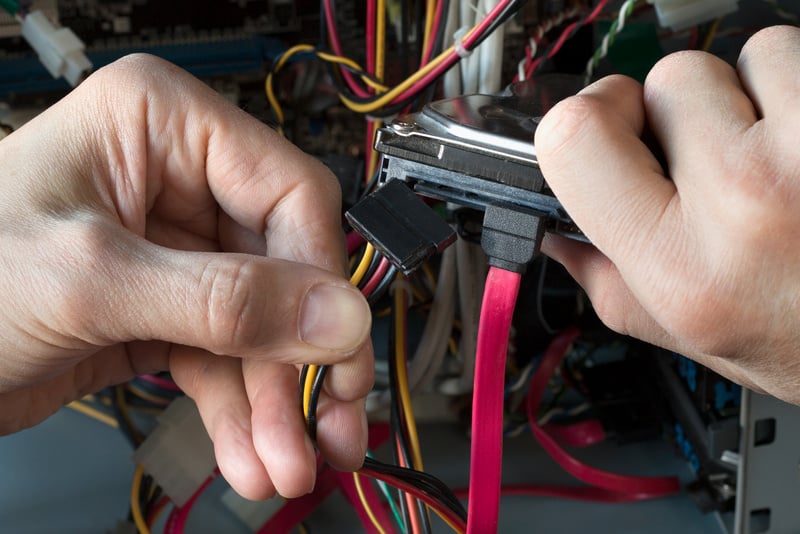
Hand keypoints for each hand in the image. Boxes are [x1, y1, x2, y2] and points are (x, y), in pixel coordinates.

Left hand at [0, 54, 373, 498]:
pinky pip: (226, 357)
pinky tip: (249, 451)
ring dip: (274, 400)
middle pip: (285, 271)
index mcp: (166, 126)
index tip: (332, 349)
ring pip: (260, 326)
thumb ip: (222, 299)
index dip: (318, 278)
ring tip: (284, 461)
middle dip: (298, 361)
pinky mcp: (169, 307)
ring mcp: (178, 248)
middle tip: (325, 424)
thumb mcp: (89, 280)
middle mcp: (182, 179)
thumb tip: (335, 314)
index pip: (290, 195)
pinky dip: (240, 409)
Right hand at [536, 26, 799, 403]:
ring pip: (734, 58)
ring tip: (776, 159)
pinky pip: (797, 54)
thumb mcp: (698, 340)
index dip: (586, 121)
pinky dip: (797, 88)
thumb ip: (610, 285)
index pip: (573, 137)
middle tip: (711, 162)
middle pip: (659, 81)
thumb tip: (558, 234)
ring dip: (747, 96)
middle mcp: (747, 202)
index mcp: (683, 268)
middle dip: (676, 113)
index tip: (608, 130)